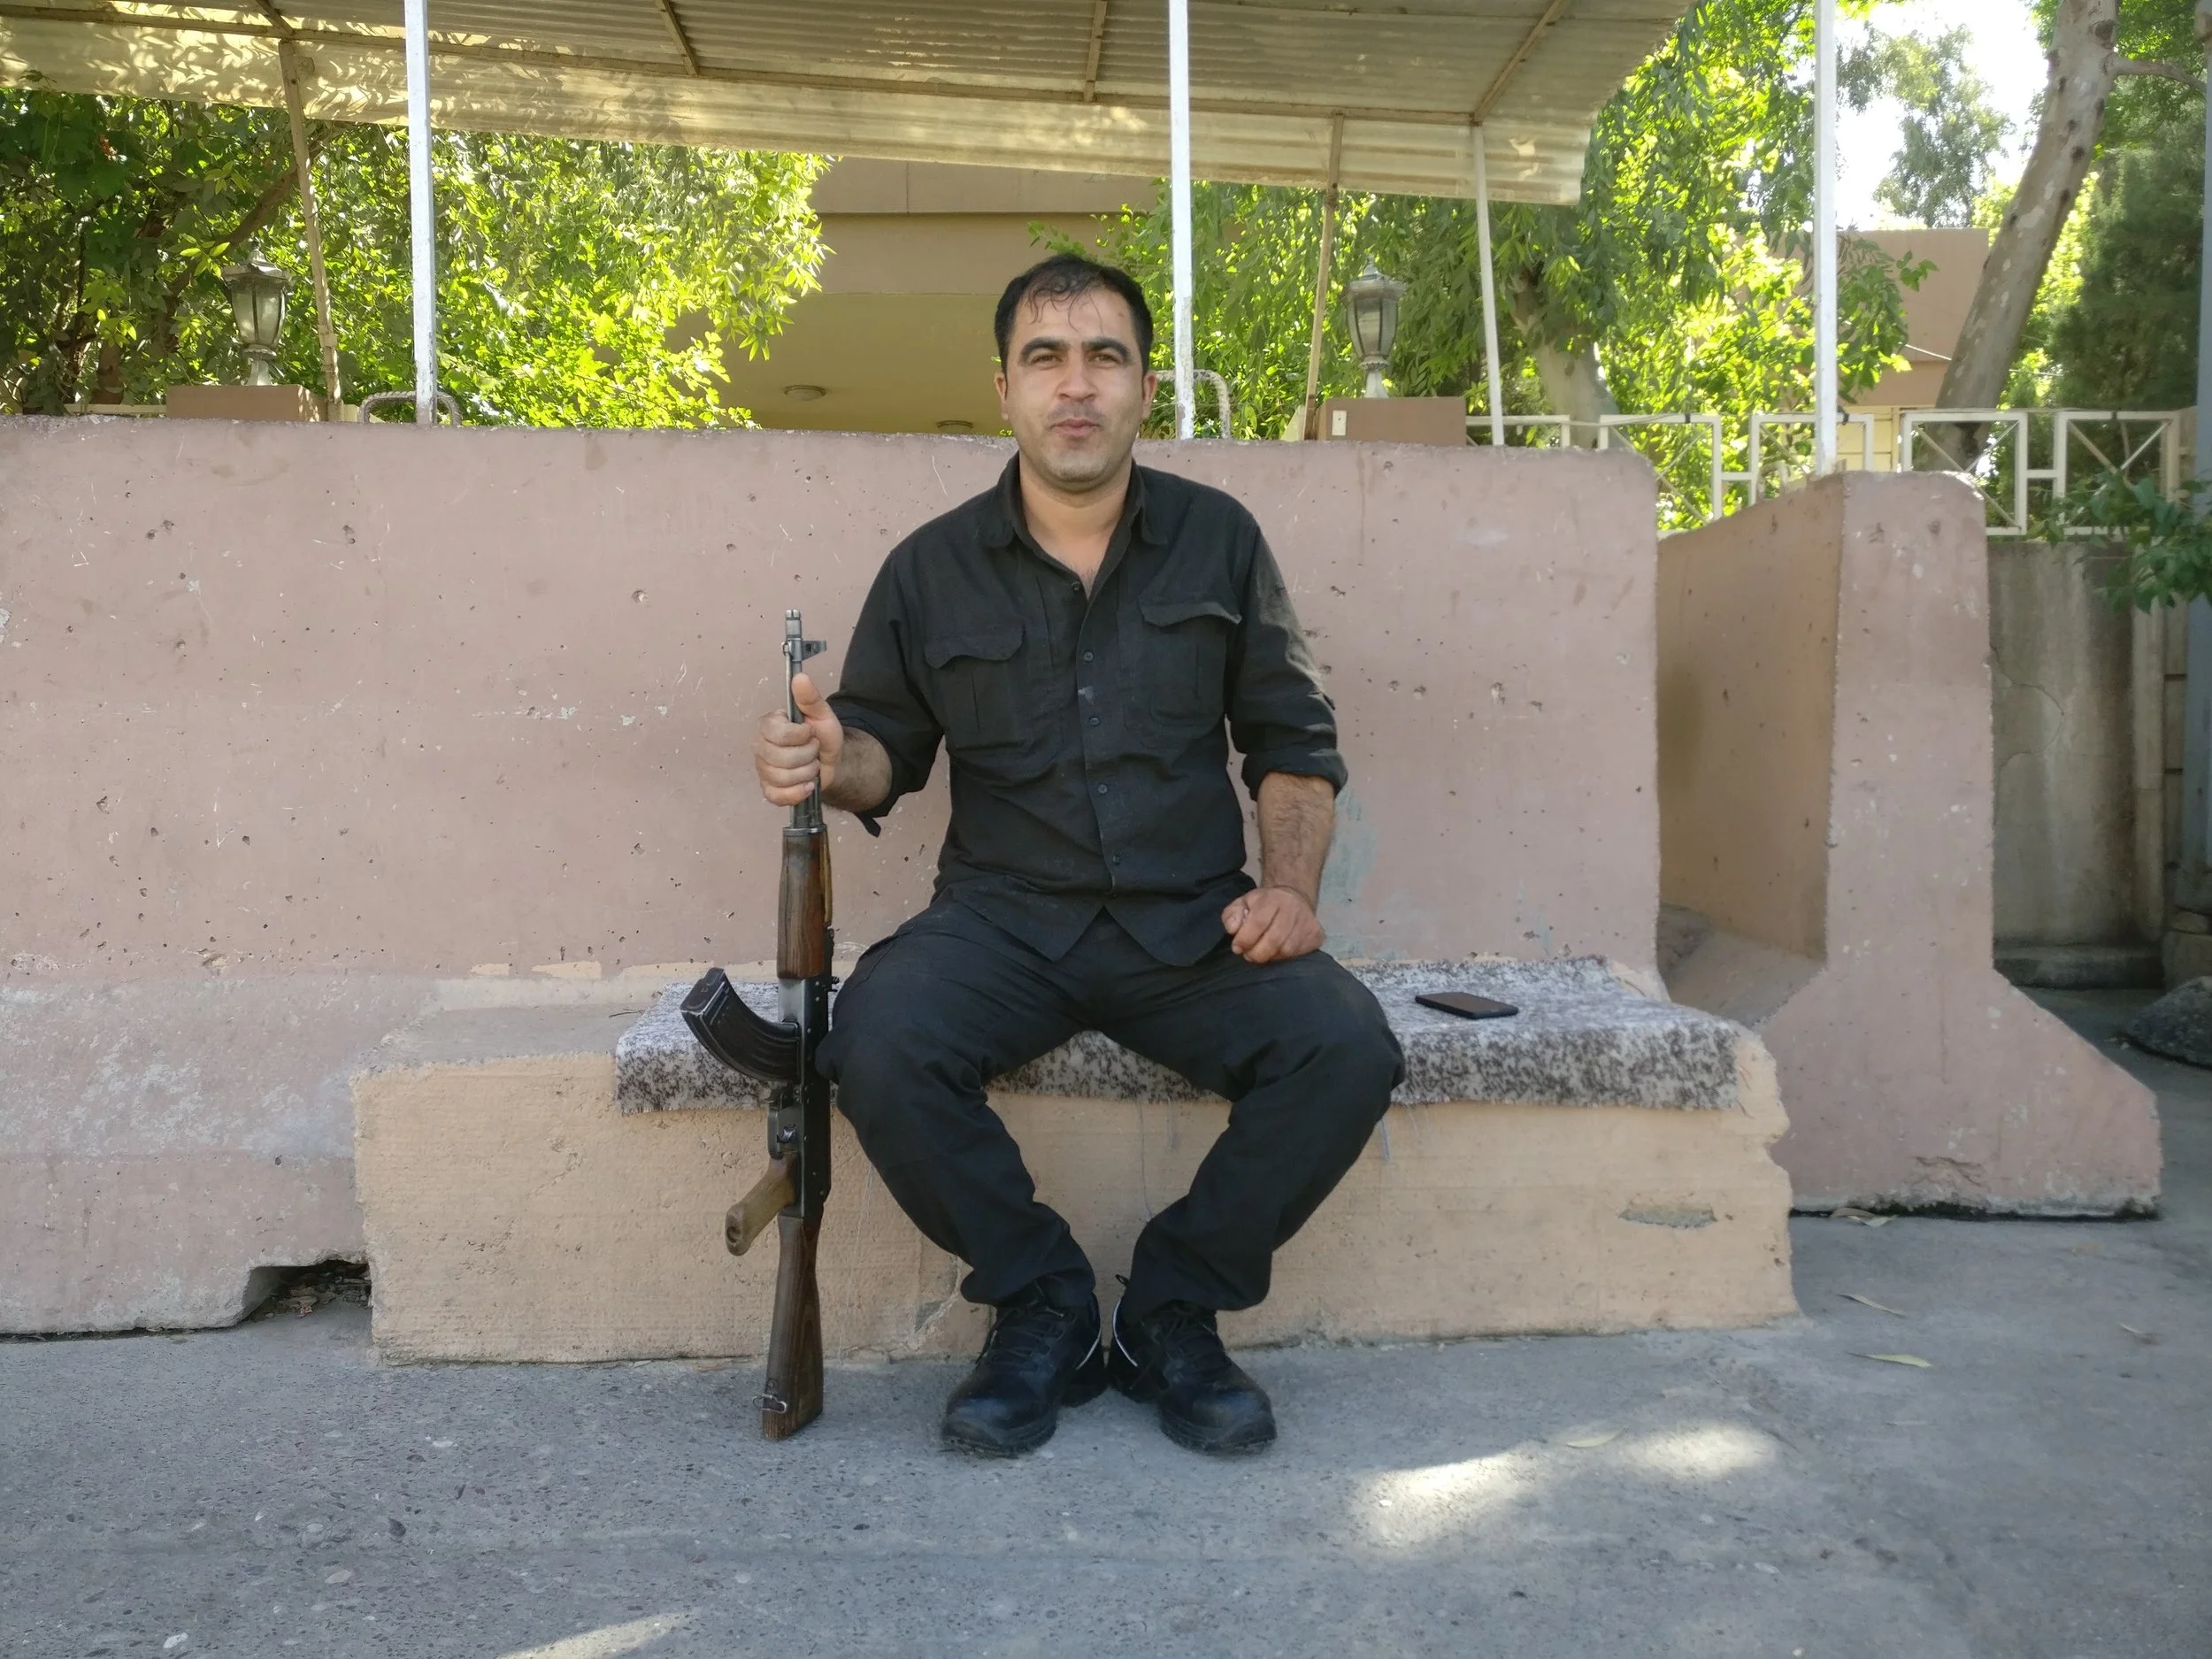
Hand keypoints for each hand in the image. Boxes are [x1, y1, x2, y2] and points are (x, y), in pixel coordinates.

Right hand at [753, 671, 843, 806]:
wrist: (831, 763)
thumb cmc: (822, 737)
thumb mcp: (822, 715)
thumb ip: (811, 698)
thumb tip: (800, 677)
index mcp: (768, 725)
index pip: (779, 734)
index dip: (801, 736)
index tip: (810, 733)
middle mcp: (759, 746)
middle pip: (782, 758)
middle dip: (808, 756)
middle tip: (813, 750)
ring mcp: (762, 769)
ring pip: (783, 778)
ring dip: (807, 773)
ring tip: (811, 765)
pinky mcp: (768, 789)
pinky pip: (779, 796)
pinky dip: (798, 792)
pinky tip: (808, 785)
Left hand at [1220, 886, 1323, 963]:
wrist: (1293, 898)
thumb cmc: (1263, 904)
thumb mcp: (1243, 903)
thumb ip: (1232, 915)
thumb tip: (1232, 929)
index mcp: (1272, 899)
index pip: (1258, 923)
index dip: (1245, 939)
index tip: (1237, 947)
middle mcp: (1292, 909)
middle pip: (1273, 940)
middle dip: (1256, 953)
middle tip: (1249, 955)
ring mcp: (1307, 922)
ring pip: (1286, 950)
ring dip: (1270, 956)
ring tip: (1262, 953)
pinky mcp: (1316, 934)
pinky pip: (1298, 953)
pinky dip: (1284, 957)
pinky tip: (1277, 951)